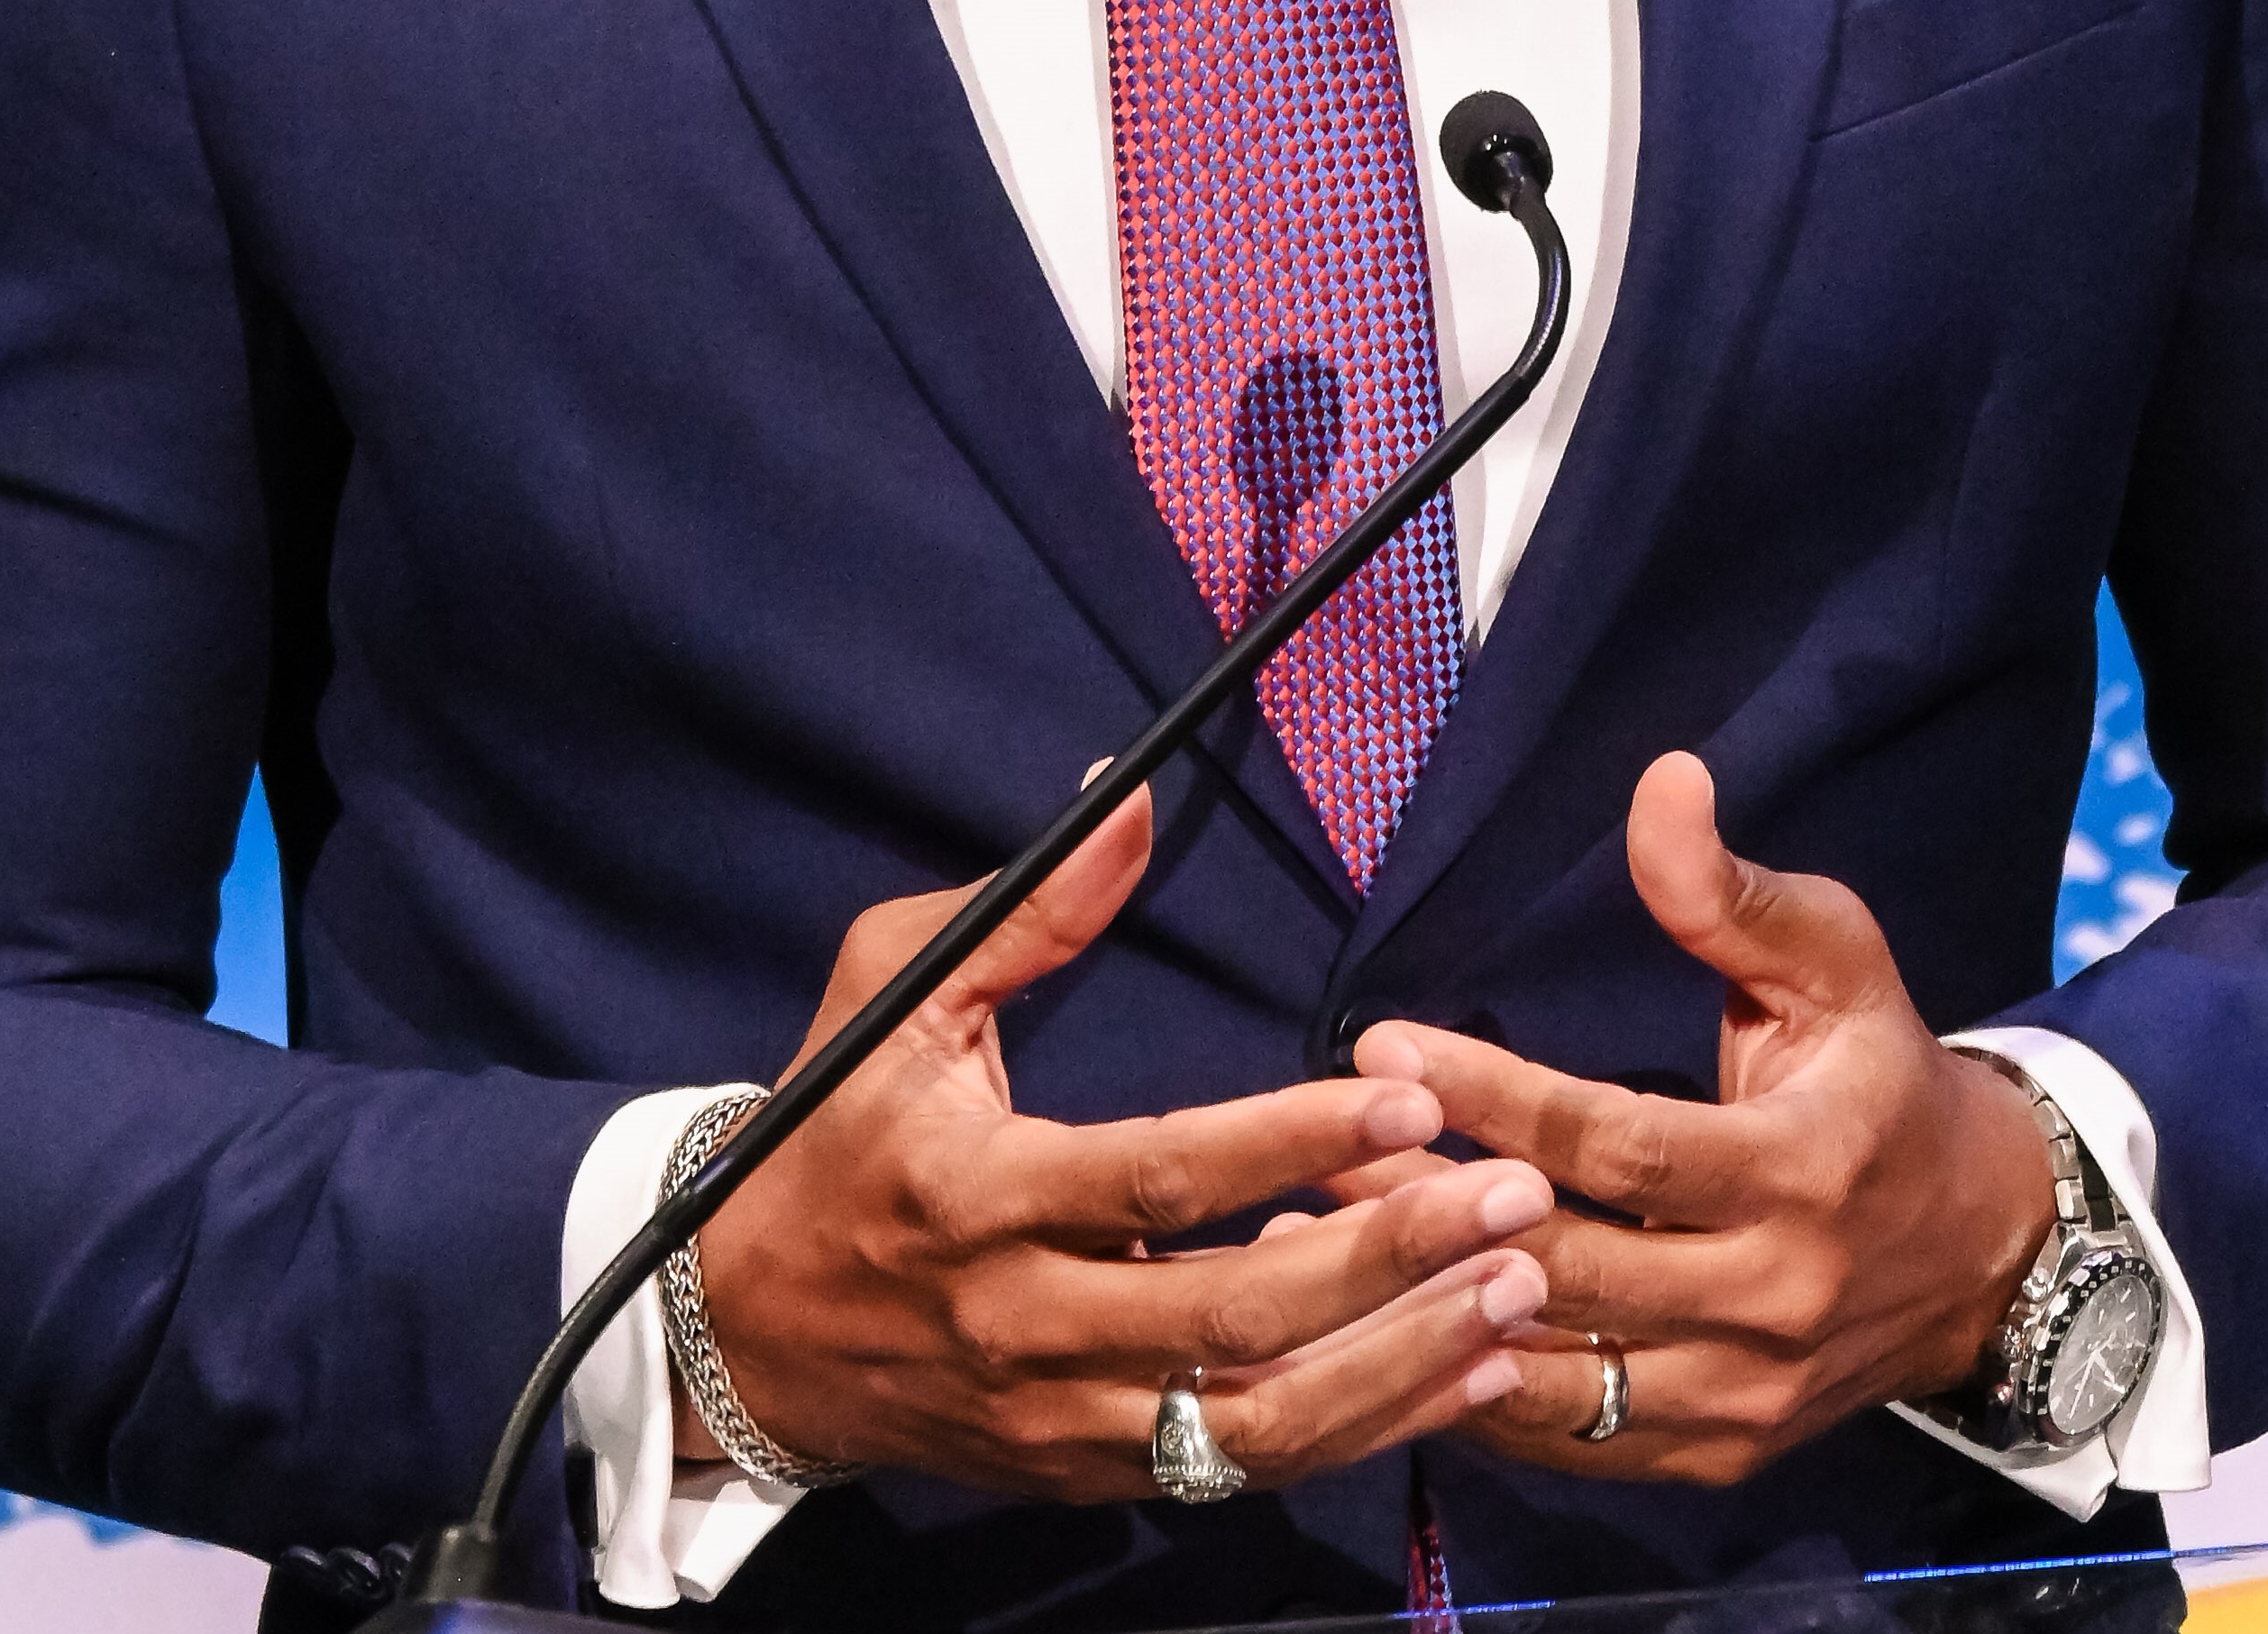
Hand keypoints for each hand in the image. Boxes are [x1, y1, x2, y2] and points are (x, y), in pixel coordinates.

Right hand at [692, 791, 1559, 1500]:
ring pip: (1253, 1422)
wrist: (745, 1336)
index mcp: (975, 1194)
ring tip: (1522, 1294)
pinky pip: (1241, 1469)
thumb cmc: (831, 1138)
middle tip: (1515, 1199)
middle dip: (1390, 1262)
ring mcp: (1058, 1417)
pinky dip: (1361, 1429)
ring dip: (1401, 1364)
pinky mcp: (1086, 1475)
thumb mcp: (893, 995)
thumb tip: (1129, 793)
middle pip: (1229, 1317)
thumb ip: (1024, 907)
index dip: (1285, 1144)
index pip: (1155, 1177)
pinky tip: (1463, 1377)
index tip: (1408, 1097)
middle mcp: (1022, 1322)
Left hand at [1354, 752, 2052, 1483]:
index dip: (1497, 1100)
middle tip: (1314, 1149)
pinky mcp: (1723, 1451)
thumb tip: (1662, 781)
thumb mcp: (1834, 963)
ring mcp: (1748, 1392)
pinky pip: (1580, 1438)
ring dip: (1428, 1315)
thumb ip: (1731, 891)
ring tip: (1310, 1250)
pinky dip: (1481, 1394)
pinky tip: (1390, 1339)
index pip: (1621, 1146)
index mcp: (1800, 1171)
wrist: (1988, 1251)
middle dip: (1428, 1207)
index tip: (1384, 1050)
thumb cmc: (1882, 1079)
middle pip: (1571, 1265)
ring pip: (1561, 1370)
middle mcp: (1775, 1295)